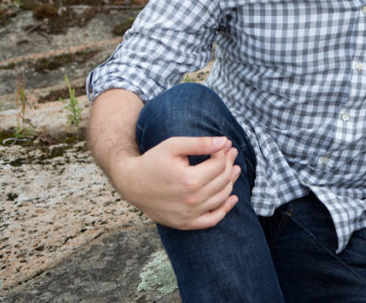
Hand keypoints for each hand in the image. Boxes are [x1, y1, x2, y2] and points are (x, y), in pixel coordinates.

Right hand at [113, 136, 240, 229]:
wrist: (131, 184)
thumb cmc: (152, 161)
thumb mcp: (174, 145)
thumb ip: (200, 143)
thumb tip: (224, 142)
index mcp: (189, 180)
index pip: (219, 165)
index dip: (224, 153)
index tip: (224, 146)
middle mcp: (191, 200)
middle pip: (223, 180)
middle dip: (230, 164)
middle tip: (232, 153)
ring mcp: (189, 215)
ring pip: (221, 198)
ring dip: (231, 182)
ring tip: (234, 170)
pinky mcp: (185, 223)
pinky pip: (212, 220)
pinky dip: (224, 210)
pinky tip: (232, 198)